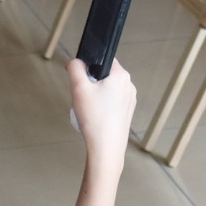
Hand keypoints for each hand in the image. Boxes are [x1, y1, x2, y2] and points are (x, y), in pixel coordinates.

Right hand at [67, 58, 135, 173]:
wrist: (106, 147)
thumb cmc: (94, 117)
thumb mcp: (78, 88)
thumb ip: (75, 68)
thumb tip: (76, 62)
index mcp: (121, 75)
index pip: (104, 58)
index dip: (90, 65)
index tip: (82, 78)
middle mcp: (129, 85)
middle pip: (105, 74)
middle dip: (91, 82)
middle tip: (83, 96)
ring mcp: (130, 99)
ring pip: (108, 88)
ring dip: (96, 94)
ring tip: (88, 108)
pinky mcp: (127, 111)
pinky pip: (112, 101)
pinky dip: (102, 105)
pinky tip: (95, 116)